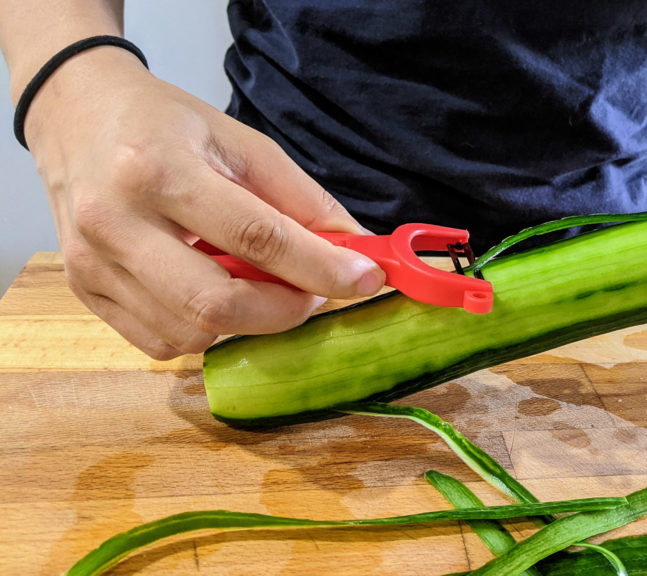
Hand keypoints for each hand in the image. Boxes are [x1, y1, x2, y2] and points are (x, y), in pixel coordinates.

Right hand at [24, 46, 384, 359]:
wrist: (75, 113)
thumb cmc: (164, 125)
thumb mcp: (242, 142)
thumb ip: (303, 200)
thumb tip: (356, 250)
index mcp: (158, 169)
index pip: (257, 237)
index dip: (321, 267)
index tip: (366, 278)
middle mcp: (115, 221)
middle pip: (217, 304)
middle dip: (285, 310)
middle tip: (312, 291)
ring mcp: (92, 263)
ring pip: (191, 334)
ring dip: (246, 322)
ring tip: (257, 281)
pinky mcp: (84, 291)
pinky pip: (160, 342)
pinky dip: (204, 330)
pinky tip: (211, 289)